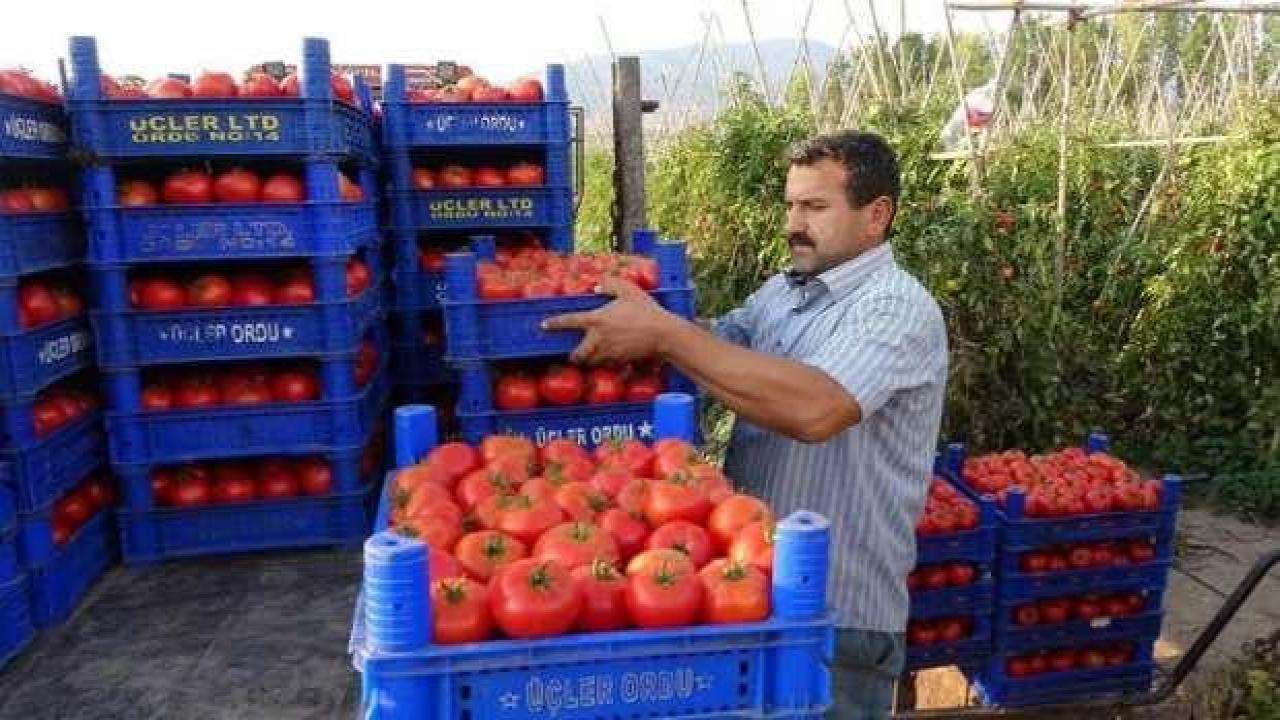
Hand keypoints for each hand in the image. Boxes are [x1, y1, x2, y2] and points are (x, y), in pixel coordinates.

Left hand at [542, 276, 676, 364]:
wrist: (662, 334)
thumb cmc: (645, 310)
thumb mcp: (628, 290)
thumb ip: (611, 284)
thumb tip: (598, 284)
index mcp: (596, 319)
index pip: (568, 321)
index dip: (554, 323)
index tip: (544, 325)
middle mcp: (598, 339)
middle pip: (578, 354)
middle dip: (575, 356)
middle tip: (574, 354)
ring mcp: (608, 353)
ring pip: (592, 361)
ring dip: (590, 361)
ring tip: (592, 358)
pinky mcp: (619, 361)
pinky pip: (608, 365)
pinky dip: (607, 364)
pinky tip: (612, 359)